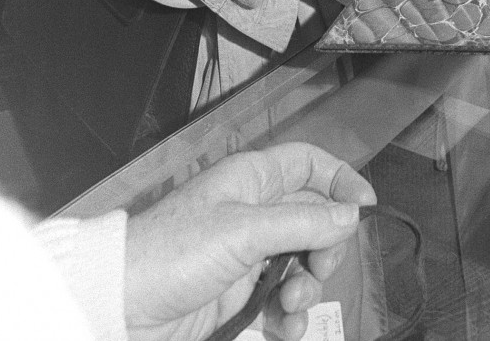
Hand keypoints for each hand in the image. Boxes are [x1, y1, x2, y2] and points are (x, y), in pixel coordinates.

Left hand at [124, 142, 375, 340]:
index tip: (366, 208)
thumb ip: (303, 223)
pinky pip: (281, 299)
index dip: (340, 179)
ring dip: (307, 288)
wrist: (124, 305)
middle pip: (314, 219)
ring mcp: (247, 253)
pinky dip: (289, 316)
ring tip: (289, 307)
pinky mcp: (239, 293)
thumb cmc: (174, 252)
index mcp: (253, 179)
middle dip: (325, 248)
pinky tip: (282, 328)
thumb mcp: (244, 232)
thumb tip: (351, 215)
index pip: (309, 164)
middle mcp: (254, 211)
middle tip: (317, 270)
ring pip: (301, 263)